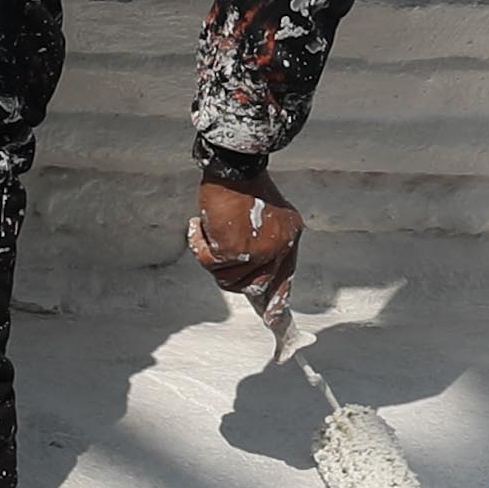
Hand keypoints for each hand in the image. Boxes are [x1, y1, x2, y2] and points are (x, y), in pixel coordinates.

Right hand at [193, 164, 301, 303]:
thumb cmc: (245, 187)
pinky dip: (199, 244)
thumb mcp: (269, 216)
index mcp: (289, 239)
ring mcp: (258, 252)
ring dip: (214, 255)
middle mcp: (278, 249)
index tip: (272, 321)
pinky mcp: (235, 251)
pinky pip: (210, 262)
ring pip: (227, 278)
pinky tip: (199, 225)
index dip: (276, 302)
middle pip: (252, 286)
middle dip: (232, 274)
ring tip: (213, 227)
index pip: (284, 279)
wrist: (235, 167)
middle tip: (219, 254)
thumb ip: (267, 243)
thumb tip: (258, 281)